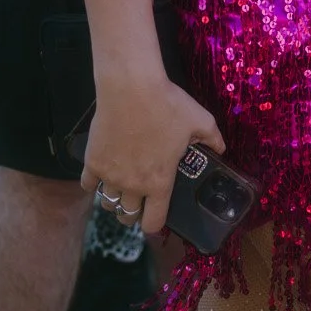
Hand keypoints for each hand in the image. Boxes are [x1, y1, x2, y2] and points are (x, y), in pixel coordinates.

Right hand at [83, 73, 226, 237]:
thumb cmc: (167, 105)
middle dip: (134, 213)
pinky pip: (88, 184)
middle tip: (138, 200)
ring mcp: (110, 175)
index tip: (157, 214)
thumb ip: (213, 139)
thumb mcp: (200, 121)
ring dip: (115, 199)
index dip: (155, 223)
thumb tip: (221, 148)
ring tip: (121, 188)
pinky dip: (94, 183)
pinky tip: (101, 174)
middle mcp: (132, 186)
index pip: (153, 223)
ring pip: (108, 203)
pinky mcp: (92, 162)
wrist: (131, 87)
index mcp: (159, 182)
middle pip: (127, 217)